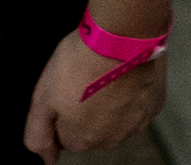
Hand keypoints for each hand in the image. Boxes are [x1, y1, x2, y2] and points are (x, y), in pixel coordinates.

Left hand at [20, 30, 164, 163]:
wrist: (123, 37)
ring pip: (114, 118)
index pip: (64, 136)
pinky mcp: (152, 106)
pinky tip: (121, 73)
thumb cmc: (82, 61)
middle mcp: (109, 140)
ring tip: (102, 74)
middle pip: (90, 129)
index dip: (60, 111)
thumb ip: (38, 133)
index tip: (63, 91)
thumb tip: (45, 157)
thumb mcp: (42, 97)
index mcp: (80, 139)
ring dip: (108, 101)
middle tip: (82, 80)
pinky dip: (129, 92)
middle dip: (84, 109)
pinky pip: (136, 105)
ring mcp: (134, 124)